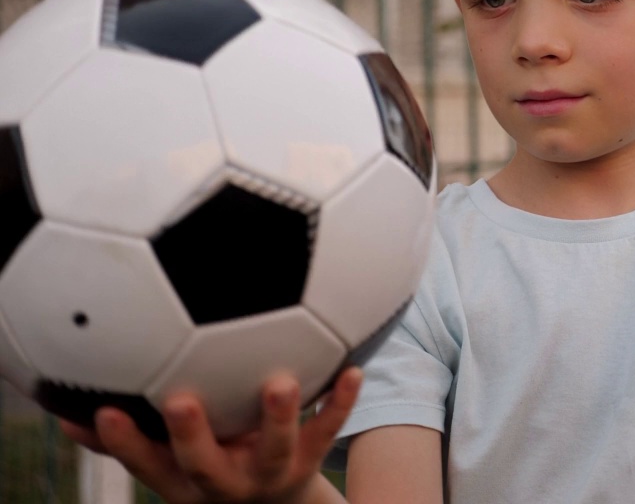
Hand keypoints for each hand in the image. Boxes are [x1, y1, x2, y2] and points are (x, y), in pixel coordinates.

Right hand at [59, 368, 362, 503]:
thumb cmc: (212, 467)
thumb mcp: (169, 465)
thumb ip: (128, 439)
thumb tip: (66, 413)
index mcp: (186, 478)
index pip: (147, 464)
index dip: (125, 443)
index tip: (104, 412)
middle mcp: (225, 480)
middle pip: (204, 464)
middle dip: (189, 435)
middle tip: (179, 401)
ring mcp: (271, 471)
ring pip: (275, 448)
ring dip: (277, 417)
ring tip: (280, 384)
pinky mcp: (310, 458)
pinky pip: (329, 428)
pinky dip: (341, 400)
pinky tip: (353, 369)